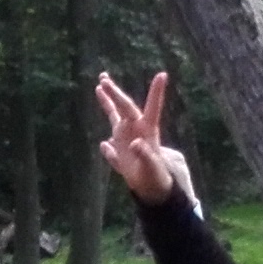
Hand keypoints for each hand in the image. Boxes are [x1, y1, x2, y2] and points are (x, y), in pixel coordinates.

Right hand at [92, 70, 190, 205]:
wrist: (152, 188)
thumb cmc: (156, 176)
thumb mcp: (152, 167)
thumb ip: (145, 155)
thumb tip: (135, 144)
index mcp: (148, 131)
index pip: (152, 108)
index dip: (156, 92)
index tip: (163, 75)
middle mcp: (136, 130)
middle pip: (125, 107)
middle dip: (114, 93)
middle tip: (103, 79)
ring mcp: (126, 138)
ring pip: (114, 116)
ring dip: (107, 101)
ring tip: (99, 84)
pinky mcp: (118, 149)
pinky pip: (109, 141)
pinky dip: (105, 139)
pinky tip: (102, 139)